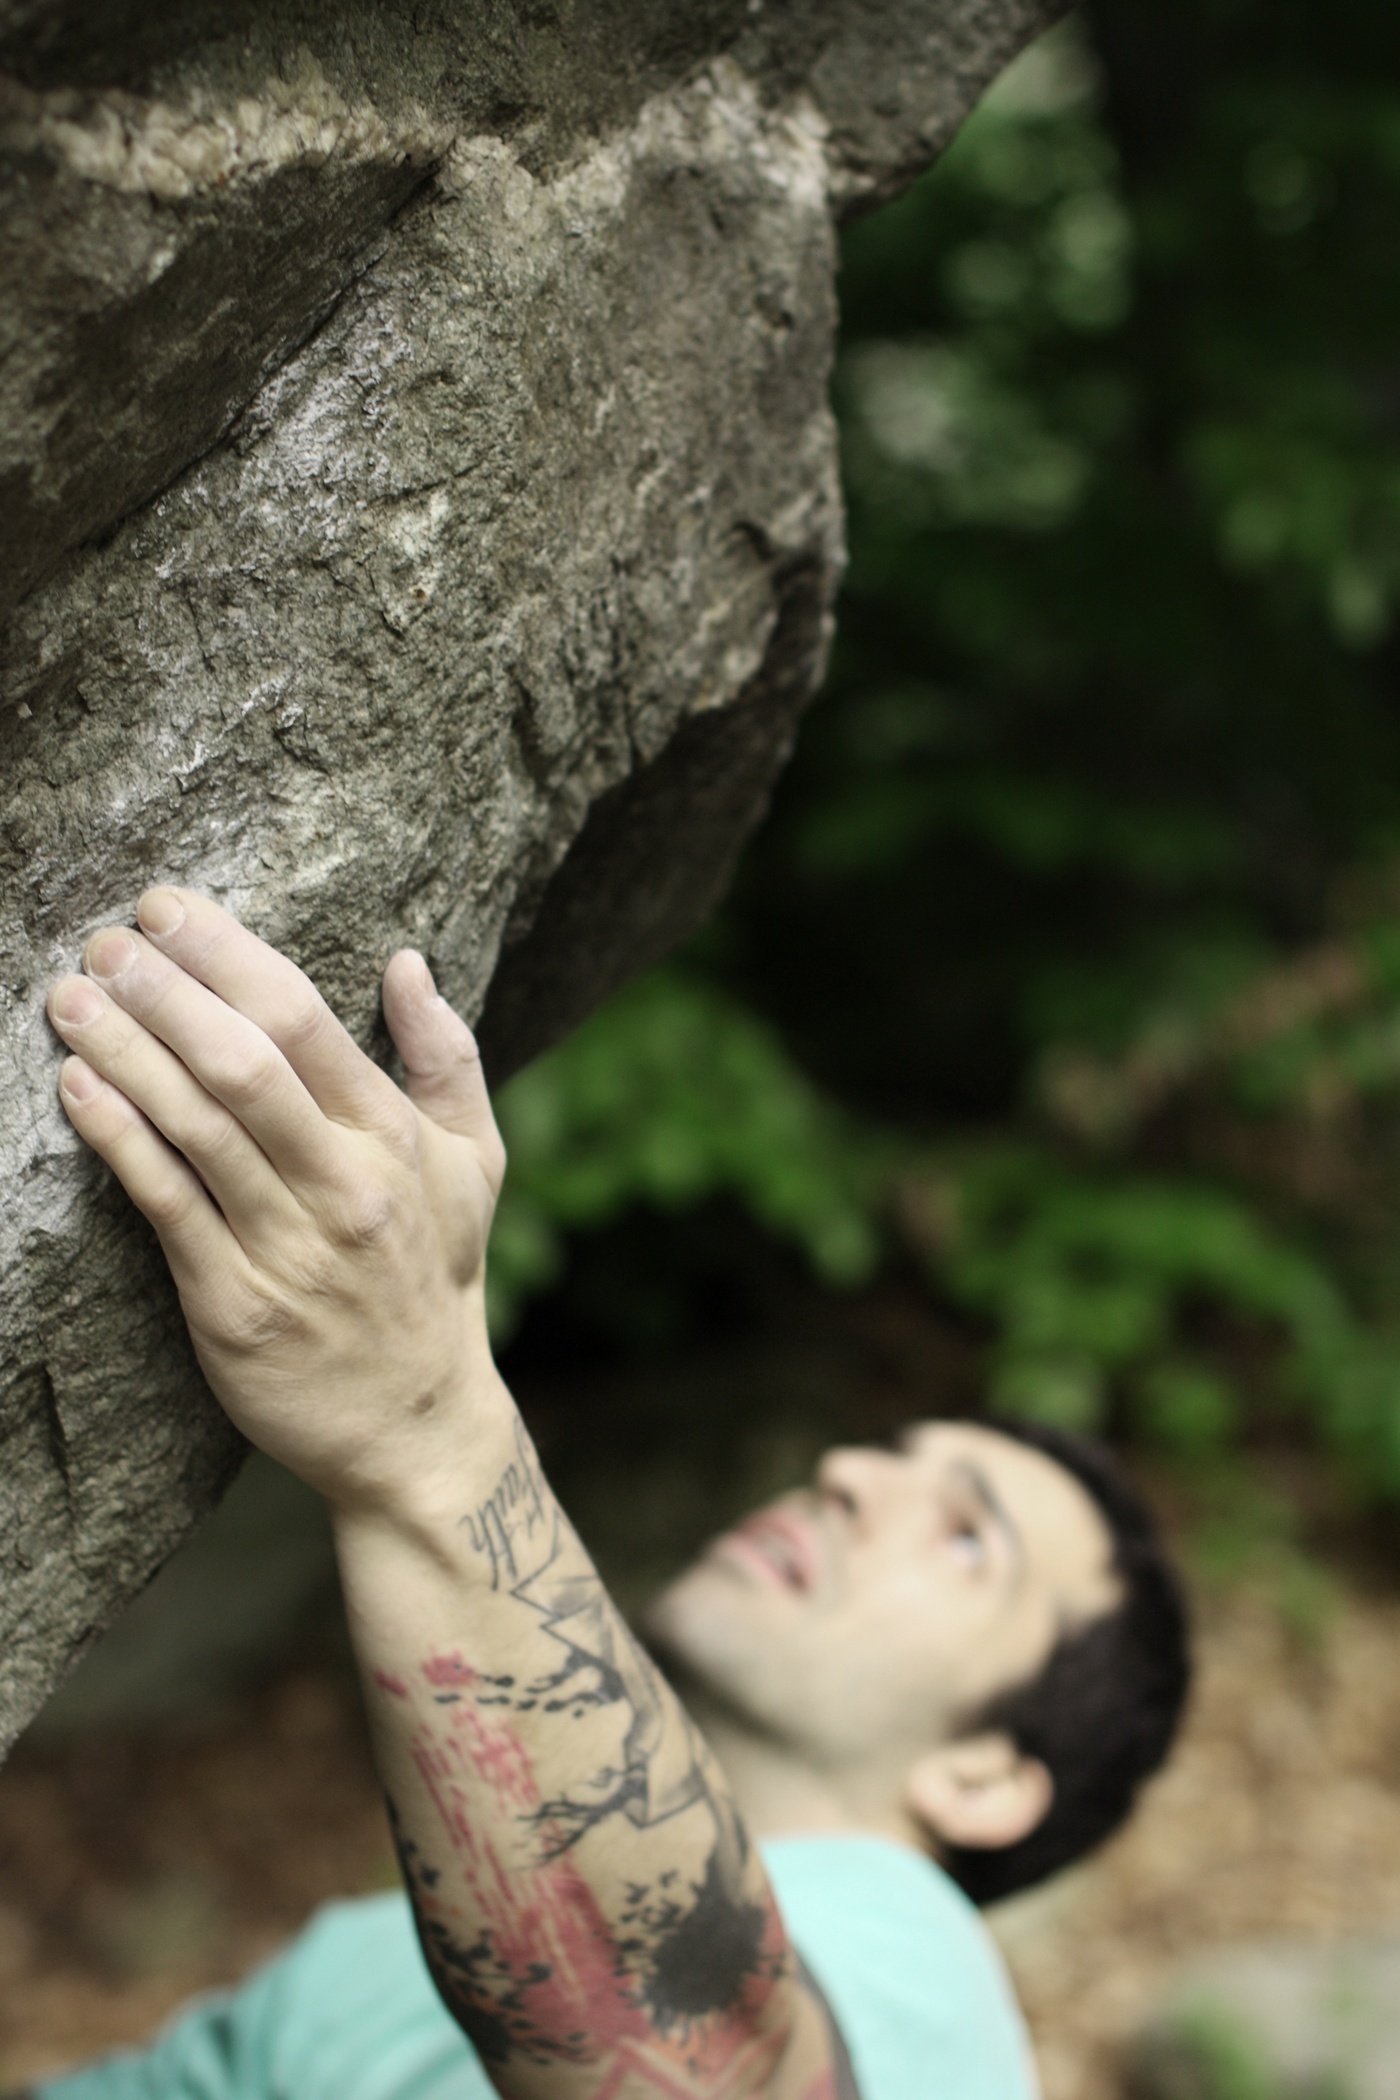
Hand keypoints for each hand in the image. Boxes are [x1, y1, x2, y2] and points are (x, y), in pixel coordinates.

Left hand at [46, 889, 507, 1513]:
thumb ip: (445, 1057)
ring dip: (125, 1051)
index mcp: (392, 1138)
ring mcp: (287, 1249)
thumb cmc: (437, 1280)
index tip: (167, 909)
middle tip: (104, 938)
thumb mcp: (473, 1163)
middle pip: (242, 1063)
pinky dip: (120, 1140)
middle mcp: (343, 1186)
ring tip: (70, 996)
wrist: (417, 1427)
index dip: (227, 955)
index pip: (303, 1021)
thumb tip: (407, 963)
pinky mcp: (233, 1307)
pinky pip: (166, 1207)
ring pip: (195, 1128)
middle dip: (164, 989)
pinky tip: (79, 1088)